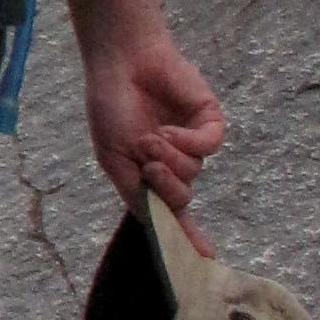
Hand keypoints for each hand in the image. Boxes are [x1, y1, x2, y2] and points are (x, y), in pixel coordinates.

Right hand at [81, 22, 223, 248]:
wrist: (120, 62)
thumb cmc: (110, 106)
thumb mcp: (113, 159)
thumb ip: (136, 193)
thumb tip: (161, 227)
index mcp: (150, 174)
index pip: (173, 211)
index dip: (188, 235)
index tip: (204, 257)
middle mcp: (174, 162)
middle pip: (182, 197)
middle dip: (165, 185)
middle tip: (147, 163)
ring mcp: (193, 142)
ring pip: (193, 172)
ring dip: (169, 158)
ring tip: (150, 136)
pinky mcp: (208, 121)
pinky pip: (208, 147)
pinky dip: (188, 143)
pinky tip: (170, 130)